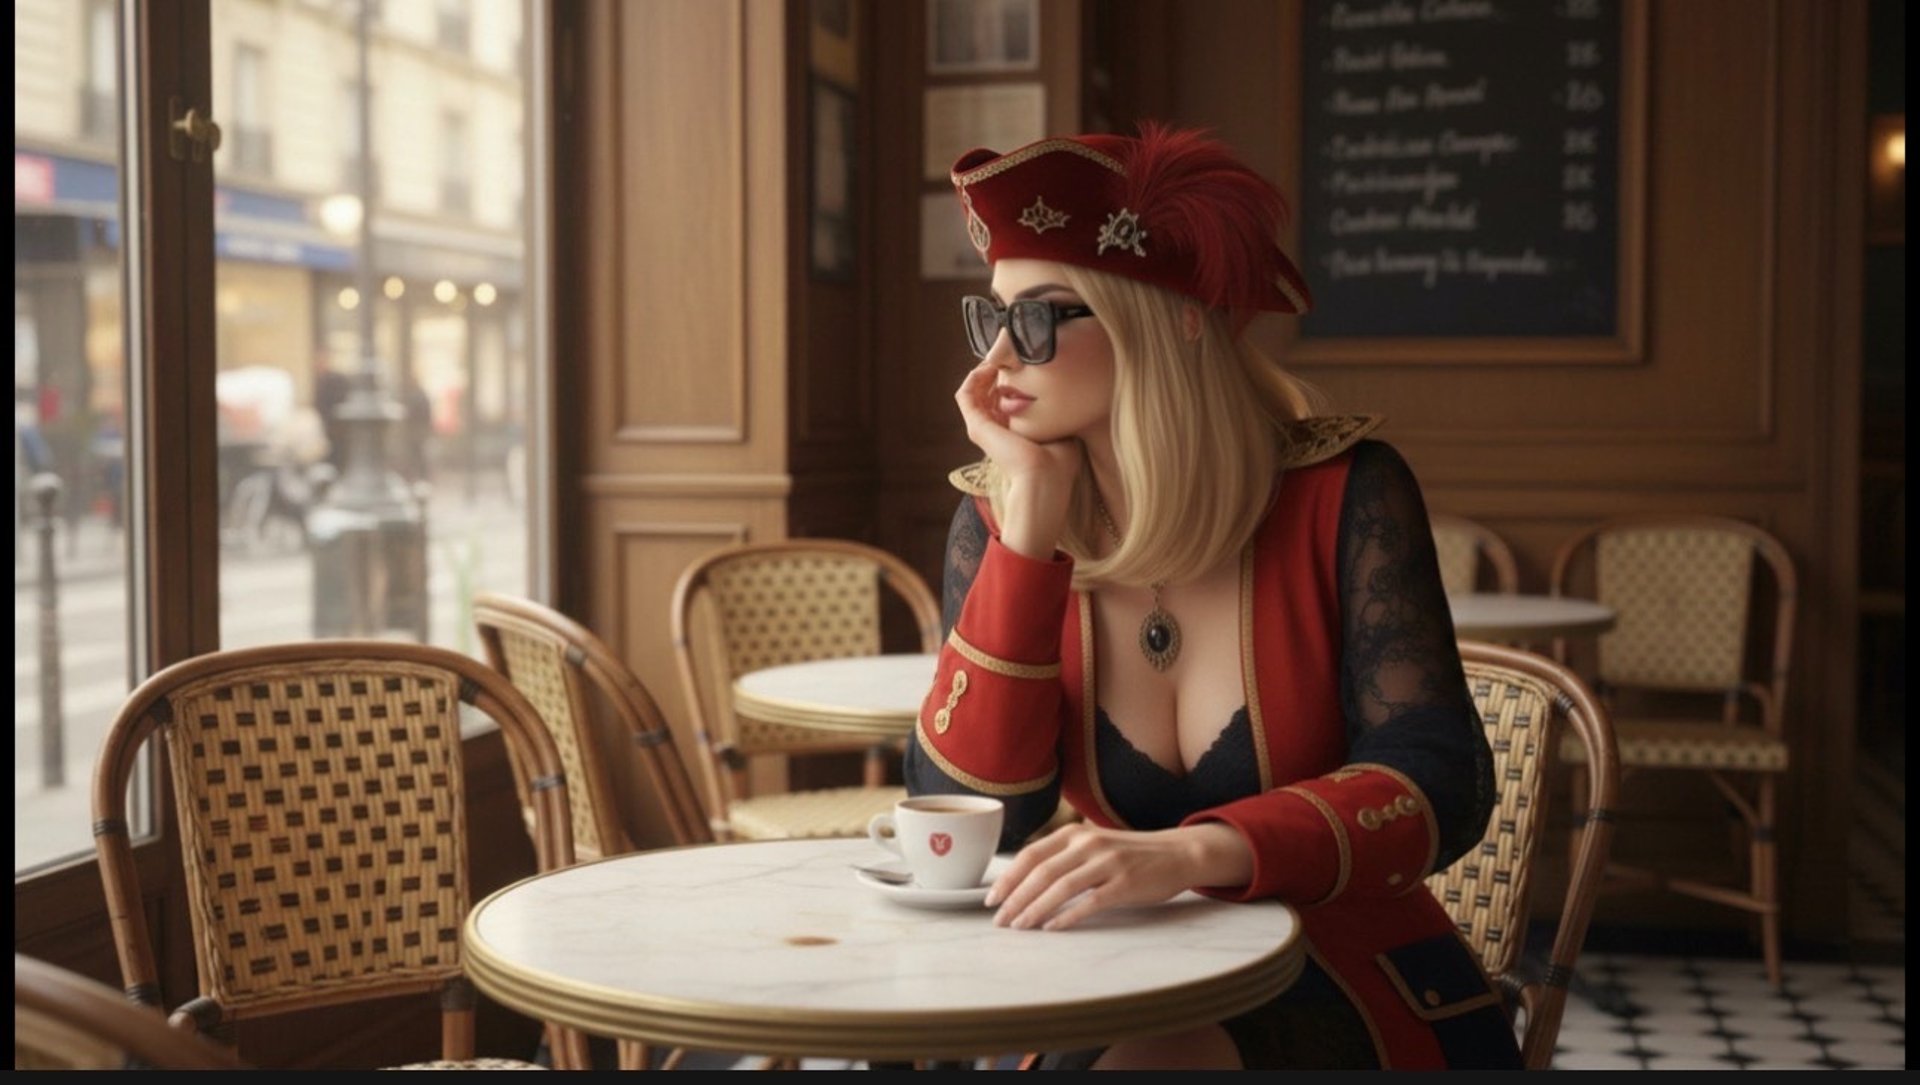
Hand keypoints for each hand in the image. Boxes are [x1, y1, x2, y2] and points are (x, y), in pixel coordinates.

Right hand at [954, 360, 1081, 558]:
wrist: (1045, 477)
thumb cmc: (1058, 462)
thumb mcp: (1059, 430)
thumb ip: (1055, 415)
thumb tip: (1066, 396)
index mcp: (1013, 434)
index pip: (1003, 401)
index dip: (1010, 380)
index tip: (1023, 364)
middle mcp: (995, 431)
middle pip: (986, 394)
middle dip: (995, 372)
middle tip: (1007, 354)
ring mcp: (983, 429)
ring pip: (973, 392)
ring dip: (982, 371)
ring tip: (997, 356)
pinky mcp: (976, 426)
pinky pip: (965, 395)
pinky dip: (974, 377)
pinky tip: (988, 366)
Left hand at [984, 821, 1251, 930]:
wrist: (1178, 853)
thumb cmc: (1131, 855)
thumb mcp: (1094, 845)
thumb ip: (1065, 857)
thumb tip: (1024, 882)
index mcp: (1076, 833)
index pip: (1031, 855)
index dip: (1008, 878)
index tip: (991, 900)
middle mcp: (1088, 843)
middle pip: (1041, 872)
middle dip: (1015, 898)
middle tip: (1000, 921)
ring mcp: (1108, 863)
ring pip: (1060, 887)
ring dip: (1035, 909)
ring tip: (1020, 927)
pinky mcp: (1125, 884)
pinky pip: (1089, 902)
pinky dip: (1067, 916)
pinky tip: (1052, 929)